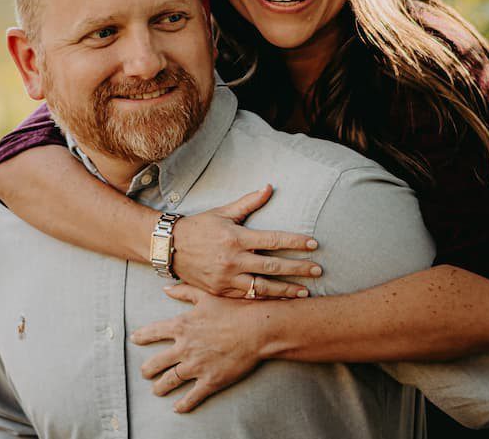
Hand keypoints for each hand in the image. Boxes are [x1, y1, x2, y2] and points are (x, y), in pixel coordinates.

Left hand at [133, 284, 273, 412]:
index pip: (153, 332)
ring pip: (170, 381)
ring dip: (160, 387)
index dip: (141, 336)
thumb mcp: (206, 296)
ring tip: (156, 390)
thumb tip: (166, 288)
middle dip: (147, 369)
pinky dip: (183, 404)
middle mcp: (184, 348)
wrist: (257, 329)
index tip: (134, 339)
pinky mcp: (210, 380)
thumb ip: (184, 292)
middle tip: (145, 372)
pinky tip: (177, 408)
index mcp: (182, 326)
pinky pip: (192, 396)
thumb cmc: (233, 309)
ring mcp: (196, 366)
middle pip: (156, 362)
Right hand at [172, 185, 319, 299]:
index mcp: (236, 237)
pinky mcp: (221, 291)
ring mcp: (227, 278)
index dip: (295, 242)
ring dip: (286, 290)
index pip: (273, 240)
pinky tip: (280, 300)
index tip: (313, 244)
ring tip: (305, 292)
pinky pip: (248, 297)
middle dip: (298, 269)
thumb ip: (248, 203)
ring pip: (263, 287)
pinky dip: (265, 299)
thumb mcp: (223, 212)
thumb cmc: (199, 227)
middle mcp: (233, 259)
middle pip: (273, 266)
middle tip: (318, 270)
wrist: (169, 247)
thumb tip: (269, 187)